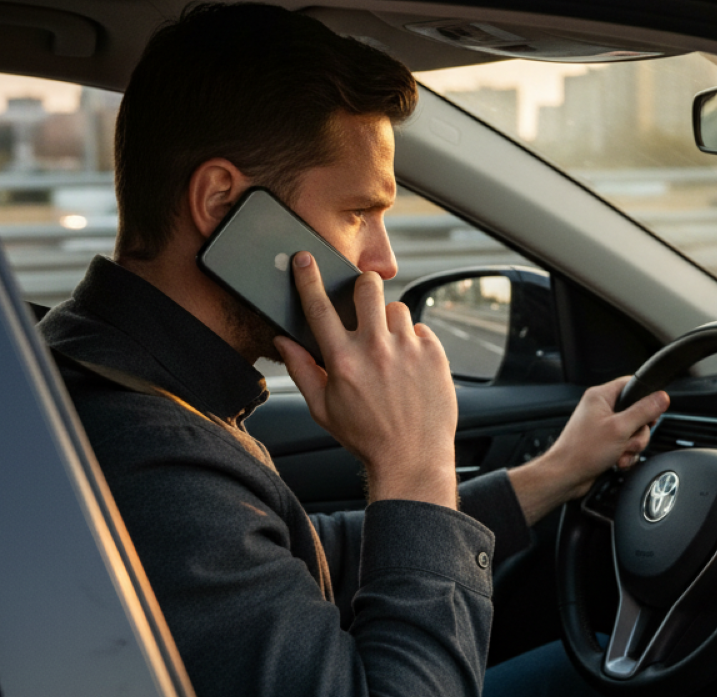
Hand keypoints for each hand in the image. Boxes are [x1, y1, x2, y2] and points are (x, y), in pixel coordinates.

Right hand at [275, 252, 458, 508]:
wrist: (412, 457)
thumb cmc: (365, 435)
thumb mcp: (323, 408)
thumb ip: (301, 370)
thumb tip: (282, 341)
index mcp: (342, 361)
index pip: (319, 308)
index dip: (308, 278)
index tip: (305, 258)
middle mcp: (375, 349)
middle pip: (368, 286)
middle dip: (363, 285)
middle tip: (363, 300)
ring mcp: (407, 349)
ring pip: (396, 308)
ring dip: (390, 321)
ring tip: (389, 349)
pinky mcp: (434, 354)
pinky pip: (421, 329)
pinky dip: (413, 341)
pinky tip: (409, 365)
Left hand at [508, 376, 669, 524]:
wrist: (566, 477)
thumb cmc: (582, 451)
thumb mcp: (620, 429)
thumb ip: (644, 411)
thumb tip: (662, 397)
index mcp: (601, 396)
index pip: (631, 384)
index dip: (646, 397)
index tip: (653, 411)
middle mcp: (601, 408)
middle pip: (637, 412)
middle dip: (638, 432)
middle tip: (628, 439)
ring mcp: (603, 426)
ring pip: (634, 431)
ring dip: (632, 446)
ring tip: (620, 453)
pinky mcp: (605, 442)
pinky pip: (626, 444)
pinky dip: (625, 454)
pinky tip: (617, 461)